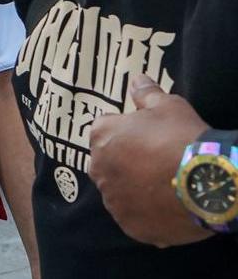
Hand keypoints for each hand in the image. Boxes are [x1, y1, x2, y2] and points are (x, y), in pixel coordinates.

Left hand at [89, 74, 212, 247]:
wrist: (207, 180)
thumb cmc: (182, 137)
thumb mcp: (168, 106)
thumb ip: (146, 93)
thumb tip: (136, 78)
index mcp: (101, 136)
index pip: (105, 131)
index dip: (127, 133)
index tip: (149, 137)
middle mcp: (99, 169)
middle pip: (109, 163)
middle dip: (126, 162)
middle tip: (158, 163)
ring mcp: (113, 201)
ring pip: (119, 192)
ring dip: (134, 189)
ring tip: (165, 187)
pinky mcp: (130, 226)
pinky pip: (134, 218)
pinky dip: (146, 214)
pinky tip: (168, 207)